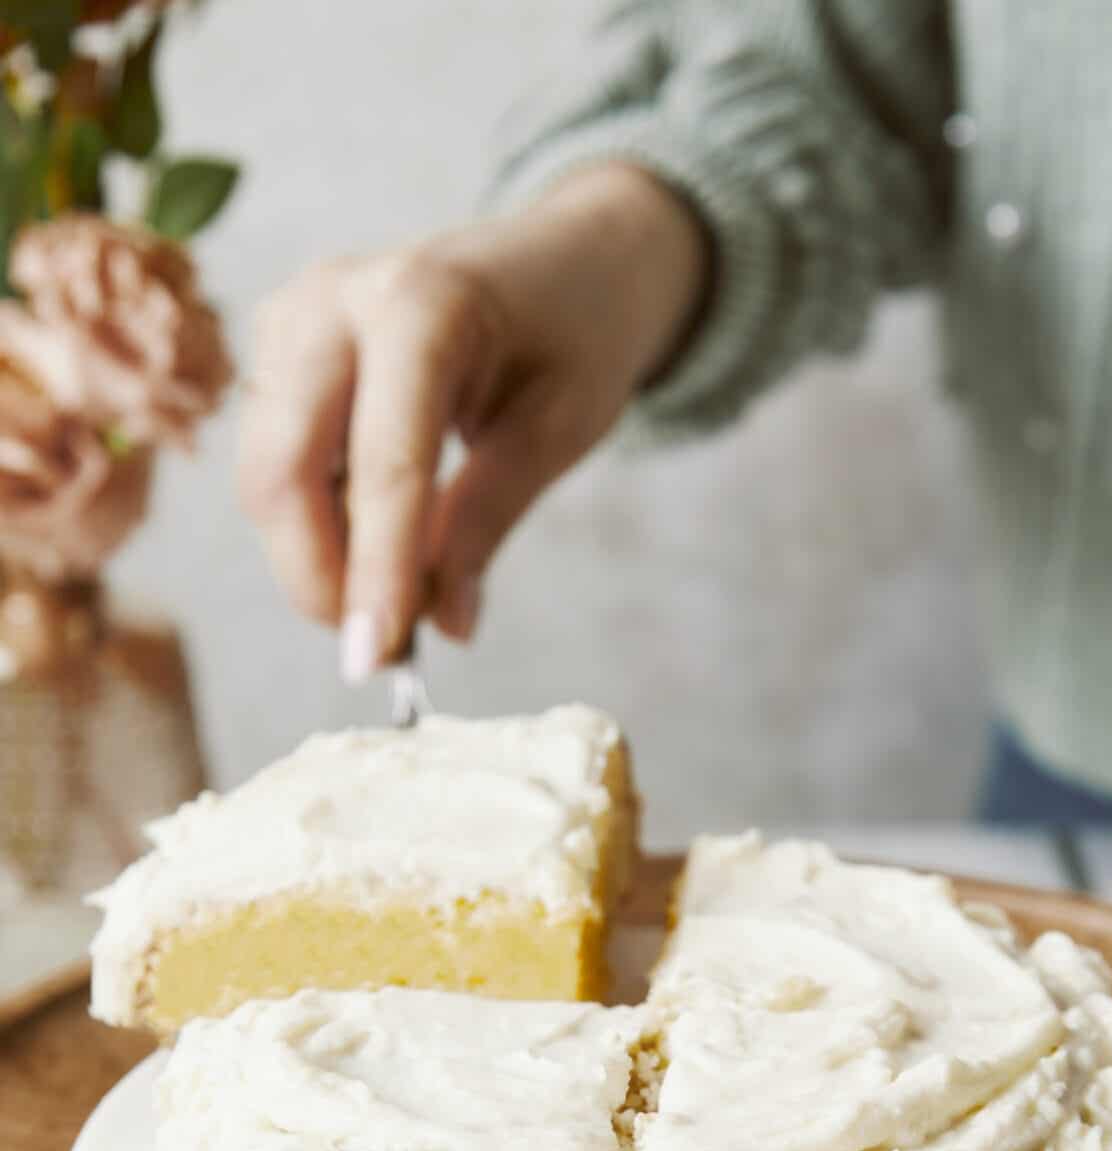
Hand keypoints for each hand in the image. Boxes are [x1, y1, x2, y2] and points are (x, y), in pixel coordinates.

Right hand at [239, 164, 707, 676]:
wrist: (565, 256)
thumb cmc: (573, 335)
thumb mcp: (559, 429)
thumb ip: (489, 520)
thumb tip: (446, 627)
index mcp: (423, 304)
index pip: (384, 464)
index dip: (377, 572)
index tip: (376, 659)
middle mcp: (336, 299)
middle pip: (282, 470)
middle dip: (320, 577)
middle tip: (382, 649)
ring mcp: (293, 316)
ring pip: (263, 474)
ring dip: (314, 558)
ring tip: (395, 597)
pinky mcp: (278, 345)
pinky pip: (270, 458)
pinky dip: (312, 521)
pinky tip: (374, 539)